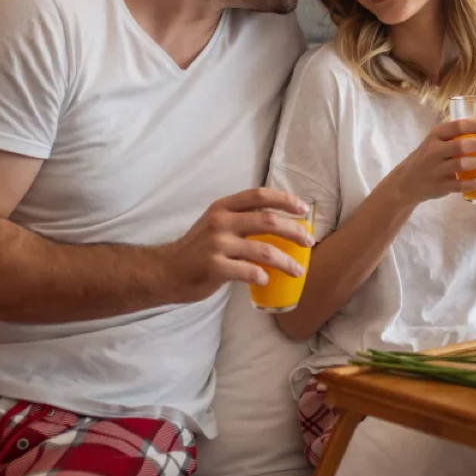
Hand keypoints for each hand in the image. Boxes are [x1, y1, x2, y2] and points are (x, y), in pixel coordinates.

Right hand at [159, 188, 316, 302]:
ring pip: (264, 250)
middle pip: (269, 221)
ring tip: (298, 271)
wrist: (166, 271)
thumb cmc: (197, 249)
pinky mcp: (214, 266)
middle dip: (294, 231)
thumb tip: (280, 223)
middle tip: (309, 242)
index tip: (303, 208)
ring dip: (286, 261)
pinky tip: (266, 280)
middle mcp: (221, 221)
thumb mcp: (216, 224)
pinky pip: (247, 271)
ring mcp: (216, 244)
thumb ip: (241, 219)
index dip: (285, 199)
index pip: (259, 196)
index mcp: (223, 207)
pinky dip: (262, 276)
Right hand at [389, 118, 475, 204]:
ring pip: (462, 164)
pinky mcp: (440, 186)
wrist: (407, 182)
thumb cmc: (429, 158)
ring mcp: (436, 169)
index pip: (459, 125)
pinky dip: (475, 182)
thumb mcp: (436, 142)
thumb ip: (455, 136)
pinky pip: (460, 185)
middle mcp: (434, 151)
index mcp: (435, 135)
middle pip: (462, 145)